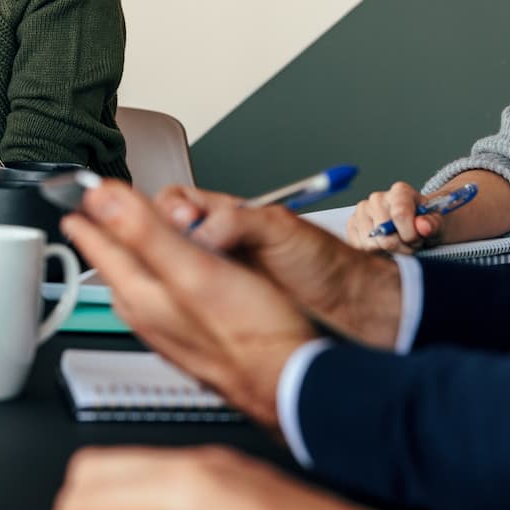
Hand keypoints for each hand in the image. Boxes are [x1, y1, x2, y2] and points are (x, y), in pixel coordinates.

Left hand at [62, 181, 318, 427]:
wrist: (289, 384)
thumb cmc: (250, 333)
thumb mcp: (194, 268)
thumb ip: (146, 232)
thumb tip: (102, 201)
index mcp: (144, 296)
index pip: (104, 249)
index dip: (91, 218)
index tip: (77, 203)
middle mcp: (152, 316)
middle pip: (119, 269)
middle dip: (107, 240)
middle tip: (95, 219)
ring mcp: (173, 332)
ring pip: (141, 287)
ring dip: (134, 260)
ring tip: (128, 243)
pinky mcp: (197, 340)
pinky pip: (166, 302)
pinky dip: (163, 280)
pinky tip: (177, 281)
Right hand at [155, 186, 401, 349]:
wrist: (350, 306)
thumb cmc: (324, 260)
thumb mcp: (278, 228)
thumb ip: (237, 222)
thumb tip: (200, 232)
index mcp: (226, 215)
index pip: (175, 202)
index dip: (169, 211)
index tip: (181, 225)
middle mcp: (215, 244)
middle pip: (162, 236)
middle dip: (158, 243)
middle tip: (175, 255)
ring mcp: (216, 277)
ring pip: (170, 270)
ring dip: (167, 274)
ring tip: (178, 283)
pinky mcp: (220, 308)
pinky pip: (184, 300)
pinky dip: (178, 301)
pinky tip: (184, 307)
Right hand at [346, 181, 440, 252]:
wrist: (413, 226)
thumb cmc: (424, 224)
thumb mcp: (436, 225)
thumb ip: (432, 224)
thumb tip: (423, 227)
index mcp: (400, 192)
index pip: (400, 214)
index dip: (410, 234)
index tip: (417, 240)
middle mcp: (377, 198)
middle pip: (384, 234)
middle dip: (401, 247)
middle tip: (410, 246)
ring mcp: (361, 212)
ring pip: (371, 244)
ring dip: (388, 253)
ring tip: (399, 247)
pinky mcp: (351, 226)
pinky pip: (360, 248)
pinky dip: (375, 254)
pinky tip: (385, 249)